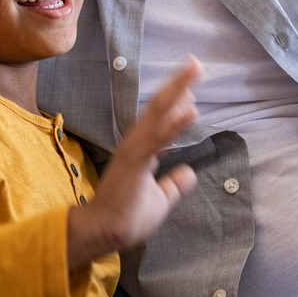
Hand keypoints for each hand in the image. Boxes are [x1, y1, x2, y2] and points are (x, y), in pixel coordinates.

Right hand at [66, 57, 201, 268]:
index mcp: (142, 150)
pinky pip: (158, 139)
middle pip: (159, 106)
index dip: (177, 98)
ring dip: (177, 91)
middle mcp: (136, 143)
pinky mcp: (135, 162)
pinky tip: (191, 110)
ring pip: (158, 113)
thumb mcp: (159, 200)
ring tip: (194, 71)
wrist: (102, 233)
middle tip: (195, 62)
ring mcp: (134, 150)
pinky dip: (175, 123)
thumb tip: (189, 173)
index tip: (192, 82)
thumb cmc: (126, 218)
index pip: (161, 117)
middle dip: (178, 84)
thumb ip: (174, 185)